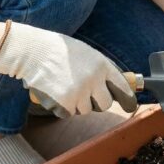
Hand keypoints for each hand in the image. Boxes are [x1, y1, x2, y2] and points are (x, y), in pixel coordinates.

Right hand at [0, 22, 136, 117]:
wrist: (33, 51)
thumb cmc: (59, 51)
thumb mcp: (87, 53)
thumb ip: (101, 69)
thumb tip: (114, 86)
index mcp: (102, 65)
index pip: (121, 87)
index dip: (127, 99)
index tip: (130, 106)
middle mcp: (94, 80)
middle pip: (104, 104)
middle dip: (96, 102)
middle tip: (84, 94)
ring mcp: (79, 93)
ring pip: (84, 110)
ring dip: (76, 103)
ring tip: (64, 85)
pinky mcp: (64, 103)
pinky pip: (68, 113)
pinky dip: (62, 106)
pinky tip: (55, 91)